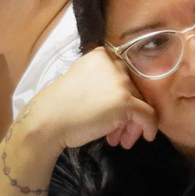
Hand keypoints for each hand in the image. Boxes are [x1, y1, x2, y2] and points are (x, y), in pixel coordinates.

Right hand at [18, 48, 158, 152]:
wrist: (46, 122)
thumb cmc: (59, 106)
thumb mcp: (82, 81)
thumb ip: (102, 80)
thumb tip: (121, 94)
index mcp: (101, 56)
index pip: (124, 76)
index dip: (123, 95)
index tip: (114, 112)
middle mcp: (114, 65)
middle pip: (133, 90)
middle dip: (127, 113)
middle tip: (117, 132)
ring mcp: (120, 83)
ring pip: (140, 104)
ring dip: (132, 124)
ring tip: (120, 139)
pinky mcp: (125, 102)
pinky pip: (148, 115)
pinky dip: (148, 127)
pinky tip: (146, 137)